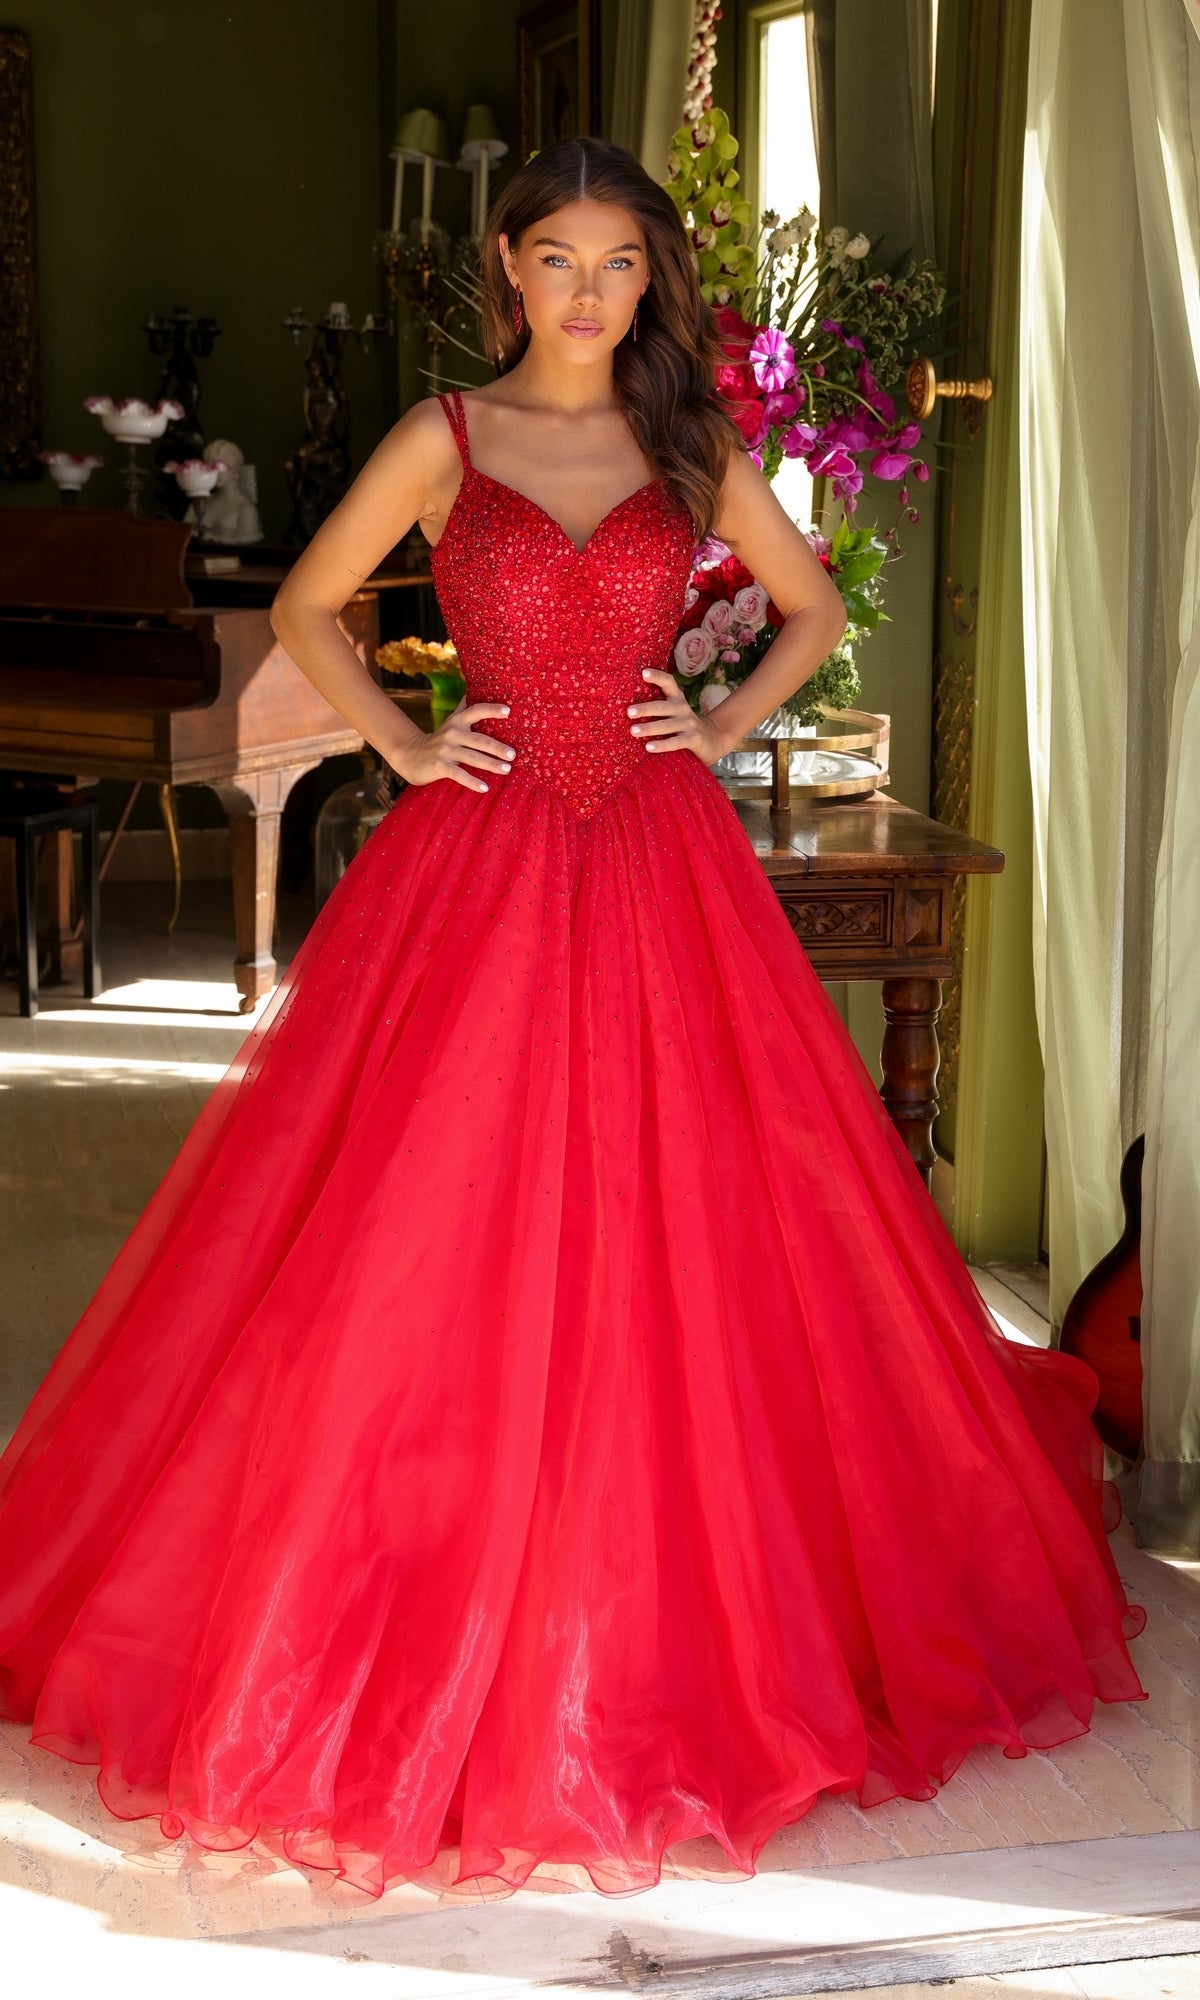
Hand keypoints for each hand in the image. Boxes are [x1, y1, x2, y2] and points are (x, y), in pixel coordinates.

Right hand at [394, 696, 515, 793]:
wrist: (410, 755)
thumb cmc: (438, 739)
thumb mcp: (450, 722)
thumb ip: (463, 708)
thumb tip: (474, 689)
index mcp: (457, 721)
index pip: (476, 711)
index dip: (491, 710)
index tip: (508, 711)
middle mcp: (452, 733)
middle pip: (478, 739)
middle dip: (497, 747)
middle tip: (513, 755)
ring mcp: (445, 750)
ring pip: (472, 757)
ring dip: (490, 764)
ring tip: (506, 769)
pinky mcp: (439, 766)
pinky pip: (459, 774)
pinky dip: (472, 782)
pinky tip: (485, 788)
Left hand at [627, 668, 730, 765]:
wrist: (713, 740)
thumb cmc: (683, 726)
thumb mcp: (674, 713)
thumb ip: (659, 709)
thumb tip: (627, 709)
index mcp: (677, 699)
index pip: (669, 683)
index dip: (658, 676)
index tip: (643, 673)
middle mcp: (683, 709)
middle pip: (662, 707)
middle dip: (645, 708)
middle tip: (629, 712)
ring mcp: (690, 724)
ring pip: (667, 725)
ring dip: (649, 728)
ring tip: (633, 731)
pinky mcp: (694, 739)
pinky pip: (676, 742)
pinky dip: (662, 745)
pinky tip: (649, 747)